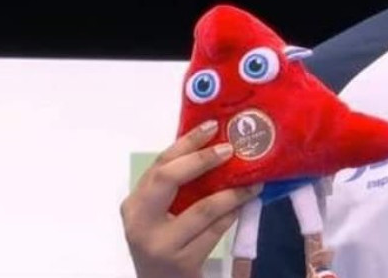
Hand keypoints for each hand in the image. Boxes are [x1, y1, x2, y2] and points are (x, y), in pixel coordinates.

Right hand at [120, 120, 261, 277]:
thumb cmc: (164, 241)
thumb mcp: (160, 214)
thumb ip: (178, 187)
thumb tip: (216, 146)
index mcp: (134, 204)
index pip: (159, 164)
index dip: (186, 143)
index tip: (212, 126)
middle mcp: (140, 223)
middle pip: (168, 179)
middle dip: (202, 160)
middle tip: (231, 149)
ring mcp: (160, 244)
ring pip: (202, 208)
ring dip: (232, 192)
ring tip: (253, 182)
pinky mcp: (182, 262)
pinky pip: (215, 231)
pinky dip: (232, 215)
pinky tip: (245, 205)